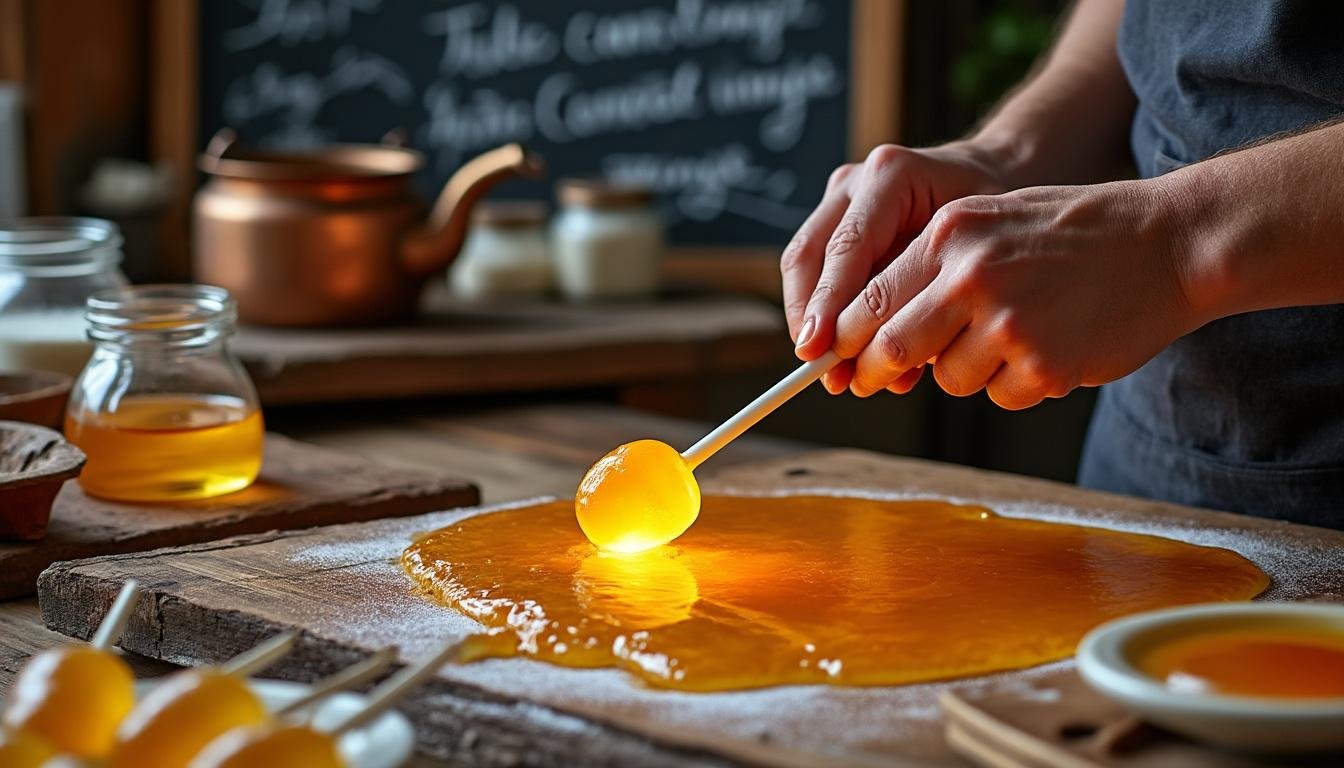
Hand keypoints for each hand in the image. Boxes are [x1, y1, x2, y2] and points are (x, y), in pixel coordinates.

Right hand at [781, 143, 1007, 392]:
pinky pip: (817, 271)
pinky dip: (829, 315)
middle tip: (819, 365)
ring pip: (802, 264)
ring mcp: (841, 199)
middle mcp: (857, 182)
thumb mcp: (976, 250)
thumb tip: (896, 370)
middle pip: (808, 254)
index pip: (846, 247)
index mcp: (893, 175)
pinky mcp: (836, 220)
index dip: (828, 303)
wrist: (996, 177)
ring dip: (812, 320)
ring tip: (835, 369)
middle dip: (809, 316)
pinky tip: (855, 354)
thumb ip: (930, 296)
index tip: (819, 348)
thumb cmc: (996, 213)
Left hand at [831, 181, 1201, 408]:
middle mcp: (971, 276)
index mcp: (951, 233)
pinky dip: (1012, 384)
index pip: (869, 298)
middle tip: (873, 380)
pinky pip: (998, 395)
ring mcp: (1008, 323)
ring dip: (962, 371)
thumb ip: (931, 267)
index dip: (844, 337)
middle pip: (889, 346)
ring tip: (1007, 339)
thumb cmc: (1076, 233)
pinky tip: (1047, 349)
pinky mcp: (1043, 365)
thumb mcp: (992, 221)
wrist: (1170, 243)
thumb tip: (866, 326)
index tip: (833, 357)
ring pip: (945, 377)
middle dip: (875, 370)